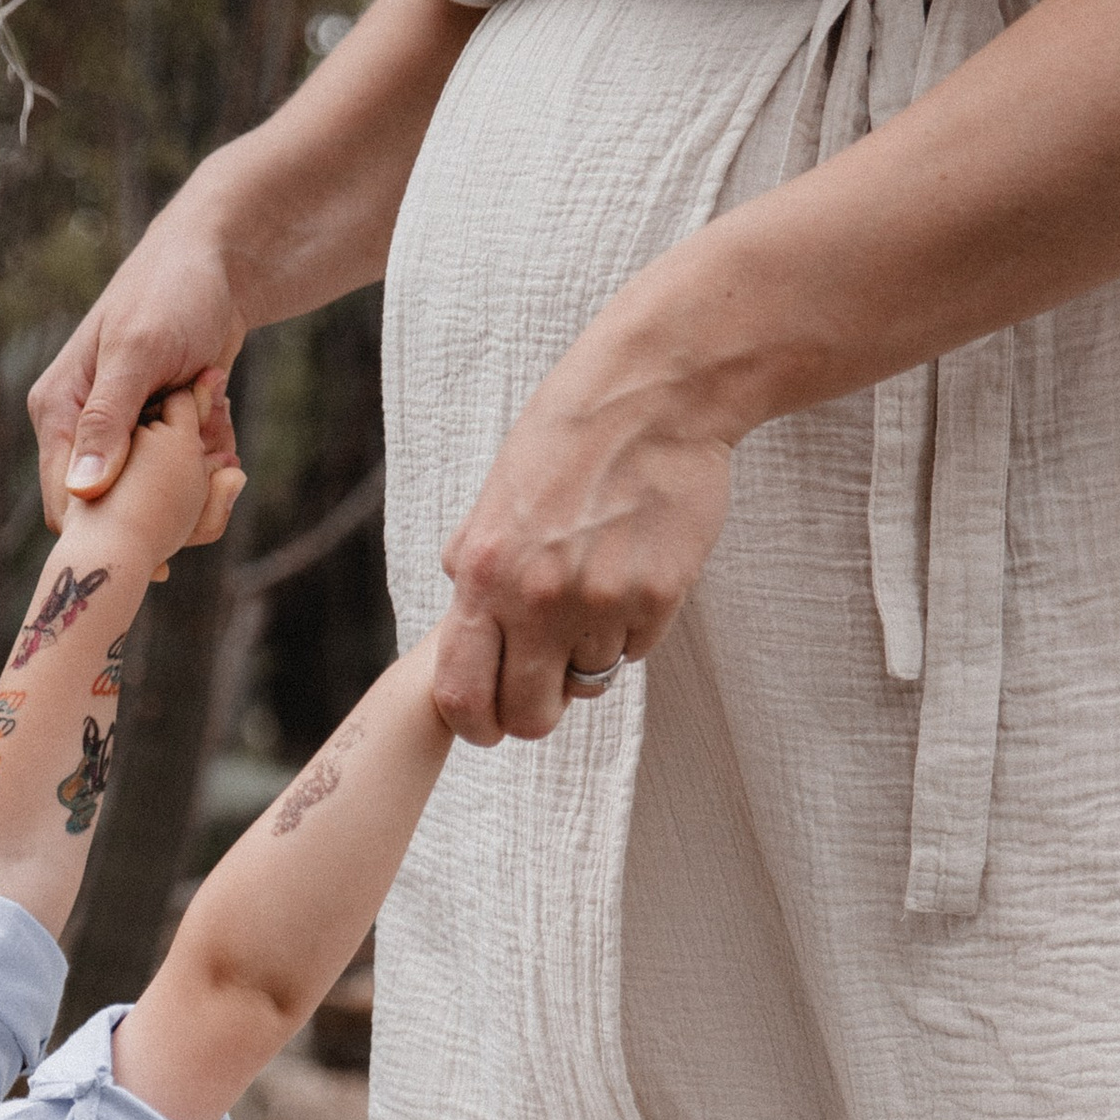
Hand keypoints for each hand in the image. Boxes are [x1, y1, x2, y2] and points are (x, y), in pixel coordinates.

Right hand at [30, 211, 250, 527]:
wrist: (217, 265)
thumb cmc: (170, 293)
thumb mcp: (138, 352)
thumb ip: (108, 420)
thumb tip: (82, 491)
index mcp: (58, 413)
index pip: (68, 501)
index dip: (111, 524)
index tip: (167, 517)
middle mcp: (82, 432)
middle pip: (116, 508)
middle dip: (168, 494)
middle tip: (206, 448)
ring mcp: (122, 436)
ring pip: (156, 497)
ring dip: (196, 471)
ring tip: (214, 414)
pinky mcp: (157, 436)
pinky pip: (183, 476)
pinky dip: (209, 456)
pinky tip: (220, 412)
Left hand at [435, 331, 736, 743]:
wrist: (651, 395)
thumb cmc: (567, 441)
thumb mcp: (494, 501)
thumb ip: (472, 569)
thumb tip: (460, 628)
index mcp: (483, 576)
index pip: (461, 695)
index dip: (476, 725)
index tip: (490, 724)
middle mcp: (536, 599)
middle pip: (528, 715)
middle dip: (537, 712)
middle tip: (549, 687)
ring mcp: (601, 602)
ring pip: (590, 679)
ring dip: (591, 650)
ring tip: (599, 584)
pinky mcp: (658, 597)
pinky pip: (638, 648)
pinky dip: (634, 625)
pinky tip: (635, 566)